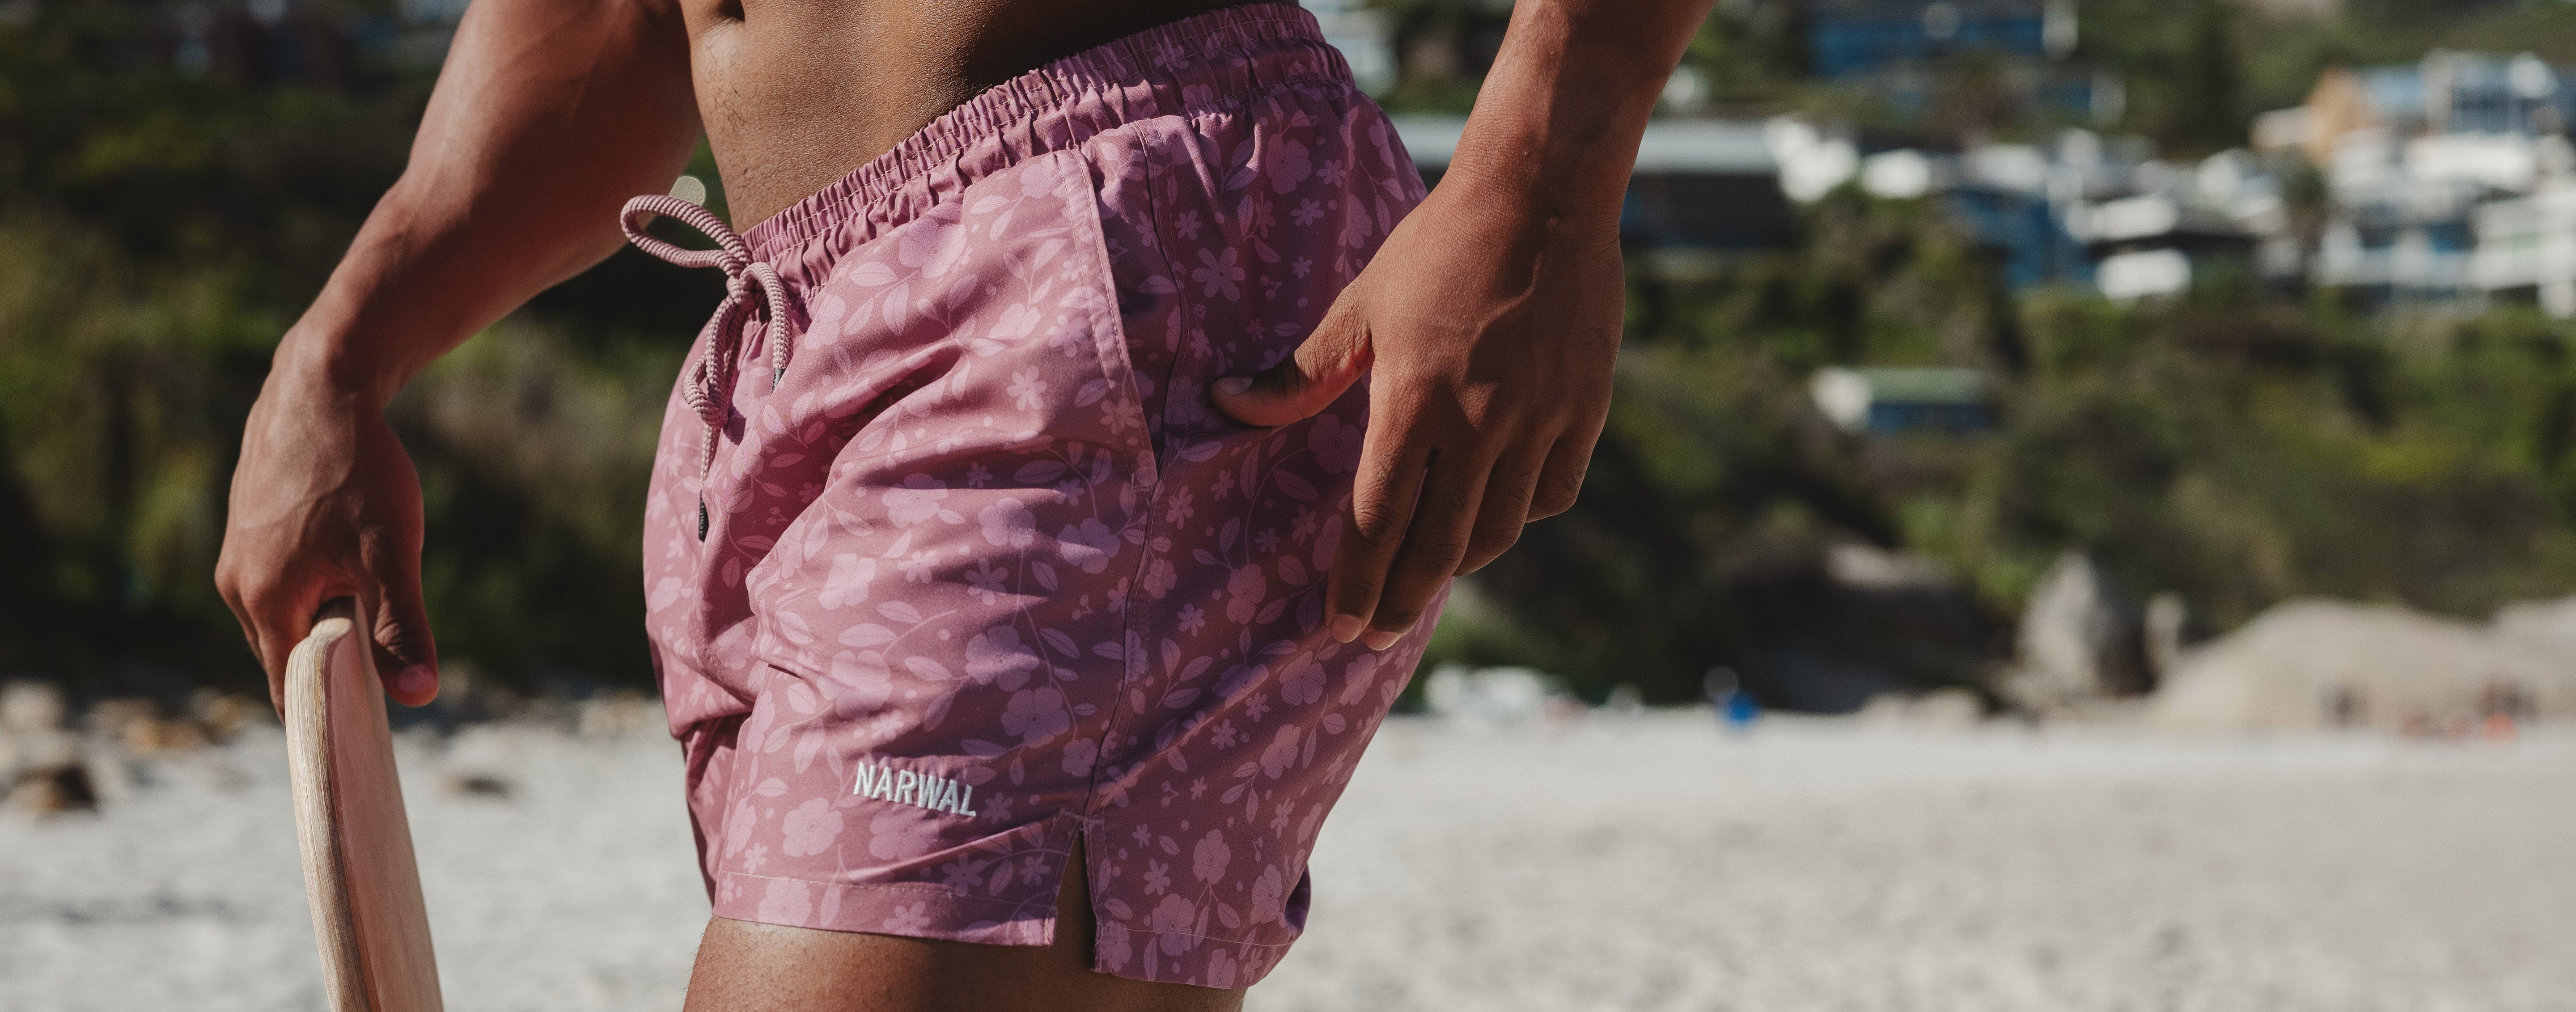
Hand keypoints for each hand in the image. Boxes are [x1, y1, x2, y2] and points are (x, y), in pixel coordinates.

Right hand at [215, 361, 439, 711]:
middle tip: (388, 673)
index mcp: (264, 602)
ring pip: (288, 615)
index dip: (329, 715)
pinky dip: (318, 590)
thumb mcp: (392, 555)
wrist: (321, 388)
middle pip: (288, 655)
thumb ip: (402, 628)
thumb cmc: (358, 472)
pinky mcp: (250, 530)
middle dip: (333, 670)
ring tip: (373, 611)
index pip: (290, 690)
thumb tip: (419, 696)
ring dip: (328, 623)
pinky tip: (352, 567)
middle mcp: (237, 586)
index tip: (366, 735)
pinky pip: (284, 582)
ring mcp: (238, 555)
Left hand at [1212, 182, 1623, 649]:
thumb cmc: (1436, 248)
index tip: (1341, 628)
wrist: (1542, 197)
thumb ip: (1299, 373)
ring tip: (1430, 577)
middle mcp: (1479, 425)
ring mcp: (1539, 422)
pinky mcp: (1585, 411)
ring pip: (1499, 531)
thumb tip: (1227, 404)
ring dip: (1459, 564)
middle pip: (1438, 547)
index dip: (1358, 583)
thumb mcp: (1359, 308)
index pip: (1378, 520)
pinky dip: (1520, 516)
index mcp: (1413, 403)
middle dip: (1402, 602)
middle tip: (1377, 635)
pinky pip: (1552, 493)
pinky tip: (1496, 517)